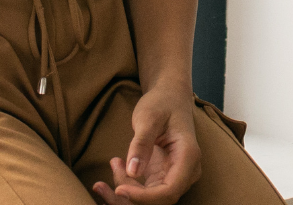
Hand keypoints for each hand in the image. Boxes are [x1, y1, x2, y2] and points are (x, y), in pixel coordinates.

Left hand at [92, 87, 201, 204]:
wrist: (170, 97)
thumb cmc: (162, 103)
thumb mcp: (148, 118)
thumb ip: (141, 143)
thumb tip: (133, 172)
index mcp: (189, 157)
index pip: (169, 191)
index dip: (144, 197)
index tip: (119, 189)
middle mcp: (186, 171)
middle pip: (159, 200)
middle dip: (129, 197)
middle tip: (103, 182)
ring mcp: (175, 176)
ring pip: (150, 200)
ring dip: (125, 192)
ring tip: (113, 164)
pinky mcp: (162, 177)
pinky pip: (144, 191)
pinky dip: (127, 184)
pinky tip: (116, 164)